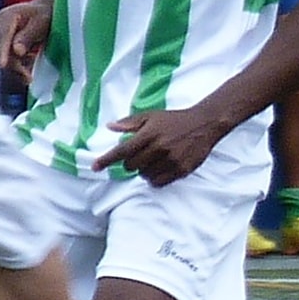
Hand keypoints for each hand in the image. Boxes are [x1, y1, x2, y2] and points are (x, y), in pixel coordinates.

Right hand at [0, 0, 52, 73]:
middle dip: (13, 66)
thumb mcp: (42, 22)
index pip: (2, 36)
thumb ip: (29, 35)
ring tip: (30, 75)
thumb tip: (17, 51)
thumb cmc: (43, 16)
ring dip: (16, 70)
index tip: (1, 64)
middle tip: (28, 77)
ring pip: (0, 60)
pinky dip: (18, 70)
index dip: (1, 50)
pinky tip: (29, 68)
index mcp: (6, 16)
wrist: (40, 15)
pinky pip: (6, 64)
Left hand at [91, 106, 226, 185]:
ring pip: (144, 176)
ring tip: (152, 160)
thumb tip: (110, 127)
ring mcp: (170, 161)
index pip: (122, 150)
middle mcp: (159, 148)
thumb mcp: (151, 116)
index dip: (106, 160)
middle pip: (131, 166)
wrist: (203, 125)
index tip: (95, 167)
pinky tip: (159, 168)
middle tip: (140, 155)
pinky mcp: (180, 170)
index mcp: (149, 134)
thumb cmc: (174, 120)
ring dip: (143, 171)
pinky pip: (158, 182)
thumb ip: (130, 122)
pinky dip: (154, 178)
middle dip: (130, 163)